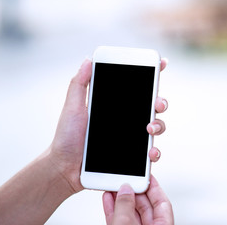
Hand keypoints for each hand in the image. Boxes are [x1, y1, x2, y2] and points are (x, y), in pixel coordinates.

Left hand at [49, 58, 168, 193]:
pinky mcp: (133, 158)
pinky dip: (155, 152)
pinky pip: (151, 153)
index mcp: (116, 106)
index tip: (161, 64)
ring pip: (157, 127)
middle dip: (161, 101)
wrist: (65, 167)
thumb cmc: (67, 137)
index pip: (138, 88)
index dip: (152, 75)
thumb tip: (88, 60)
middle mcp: (127, 120)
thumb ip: (79, 84)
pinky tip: (150, 152)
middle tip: (157, 103)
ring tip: (150, 129)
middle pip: (153, 106)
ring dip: (160, 125)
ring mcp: (132, 139)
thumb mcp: (72, 107)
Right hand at [103, 175, 173, 224]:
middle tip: (125, 180)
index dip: (154, 187)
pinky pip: (119, 220)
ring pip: (130, 213)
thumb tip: (125, 190)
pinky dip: (113, 210)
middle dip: (133, 192)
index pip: (162, 202)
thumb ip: (126, 206)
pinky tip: (108, 199)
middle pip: (145, 206)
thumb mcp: (126, 224)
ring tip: (113, 187)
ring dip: (120, 199)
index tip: (146, 175)